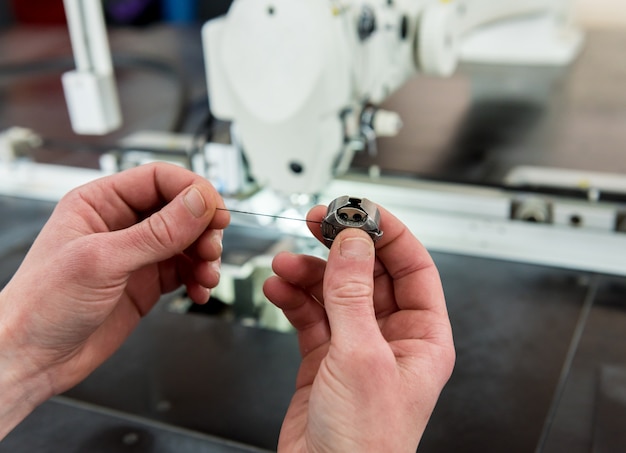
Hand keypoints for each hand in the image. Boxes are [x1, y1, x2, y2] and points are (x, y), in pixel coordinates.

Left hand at [0, 163, 228, 435]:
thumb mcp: (102, 261)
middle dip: (203, 228)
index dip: (192, 191)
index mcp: (100, 202)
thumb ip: (157, 232)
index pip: (159, 180)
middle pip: (180, 209)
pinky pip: (185, 270)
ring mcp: (136, 254)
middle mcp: (121, 224)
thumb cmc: (42, 304)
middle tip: (211, 249)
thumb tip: (198, 203)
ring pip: (187, 241)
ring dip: (205, 256)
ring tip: (206, 275)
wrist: (32, 358)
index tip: (215, 212)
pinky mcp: (146, 282)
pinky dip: (198, 279)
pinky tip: (198, 291)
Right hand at [263, 204, 454, 451]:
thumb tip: (353, 243)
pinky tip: (279, 289)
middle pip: (368, 273)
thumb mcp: (361, 356)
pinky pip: (309, 315)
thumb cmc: (365, 443)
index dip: (388, 233)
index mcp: (421, 337)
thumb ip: (353, 294)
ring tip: (286, 264)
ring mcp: (355, 346)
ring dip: (309, 273)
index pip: (412, 267)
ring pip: (334, 291)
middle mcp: (390, 337)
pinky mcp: (323, 358)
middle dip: (341, 247)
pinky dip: (293, 299)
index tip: (361, 209)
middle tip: (317, 223)